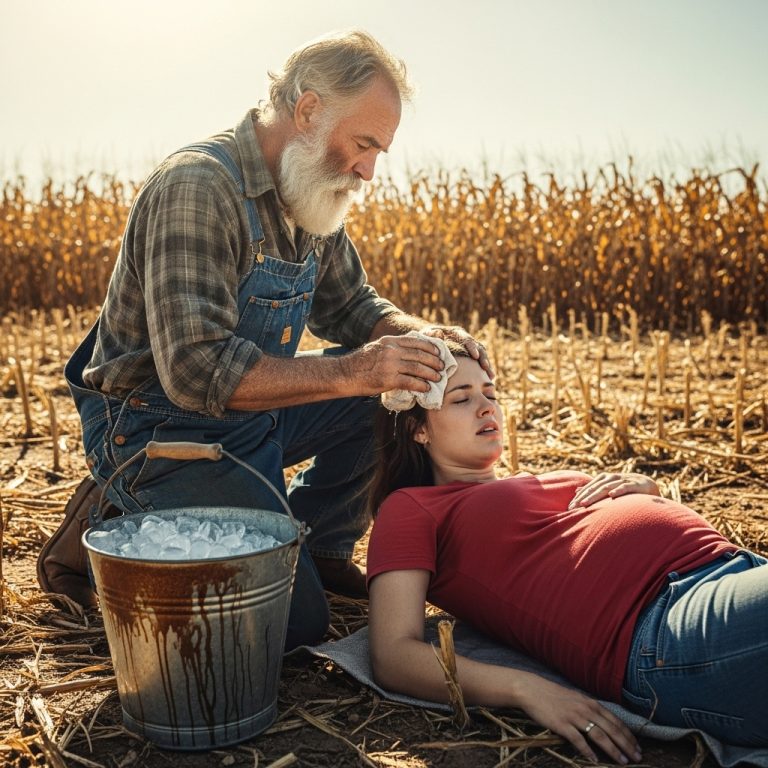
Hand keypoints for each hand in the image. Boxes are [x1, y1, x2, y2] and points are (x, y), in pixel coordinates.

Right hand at [343, 334, 443, 395]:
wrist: (345, 374)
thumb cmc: (361, 363)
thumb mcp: (377, 348)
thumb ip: (393, 348)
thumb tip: (410, 352)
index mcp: (390, 341)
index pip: (415, 341)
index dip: (430, 347)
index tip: (438, 352)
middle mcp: (391, 350)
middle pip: (419, 354)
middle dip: (434, 361)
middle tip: (442, 367)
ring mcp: (390, 364)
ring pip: (417, 368)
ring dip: (430, 373)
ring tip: (438, 378)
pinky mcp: (388, 379)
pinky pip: (410, 381)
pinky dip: (421, 385)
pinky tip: (426, 388)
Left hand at [421, 324, 494, 378]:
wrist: (430, 341)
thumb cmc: (428, 338)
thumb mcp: (427, 335)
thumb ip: (432, 335)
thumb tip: (439, 334)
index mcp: (457, 333)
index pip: (467, 339)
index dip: (472, 347)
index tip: (475, 356)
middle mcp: (466, 339)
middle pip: (478, 347)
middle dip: (483, 358)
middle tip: (486, 368)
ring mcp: (470, 348)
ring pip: (482, 355)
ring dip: (487, 365)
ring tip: (491, 376)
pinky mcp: (471, 356)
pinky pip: (480, 362)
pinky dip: (484, 369)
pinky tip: (489, 379)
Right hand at [516, 673, 641, 764]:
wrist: (533, 690)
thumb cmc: (554, 696)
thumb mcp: (577, 699)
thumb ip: (590, 710)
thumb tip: (604, 723)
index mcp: (591, 703)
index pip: (615, 721)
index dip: (628, 735)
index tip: (638, 747)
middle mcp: (586, 709)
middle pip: (611, 729)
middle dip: (626, 745)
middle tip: (638, 758)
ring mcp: (574, 716)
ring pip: (599, 735)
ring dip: (613, 750)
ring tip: (623, 761)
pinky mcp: (562, 724)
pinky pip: (578, 739)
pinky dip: (587, 751)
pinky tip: (594, 760)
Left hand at [568, 472, 660, 508]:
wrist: (646, 484)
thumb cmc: (623, 488)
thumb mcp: (607, 488)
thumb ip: (593, 489)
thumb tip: (577, 491)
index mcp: (603, 479)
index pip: (588, 489)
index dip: (579, 497)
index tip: (570, 508)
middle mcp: (610, 478)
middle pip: (594, 488)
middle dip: (583, 498)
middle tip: (574, 507)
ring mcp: (621, 480)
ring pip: (606, 488)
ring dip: (595, 495)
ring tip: (585, 503)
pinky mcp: (634, 484)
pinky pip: (624, 487)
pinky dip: (617, 490)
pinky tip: (611, 495)